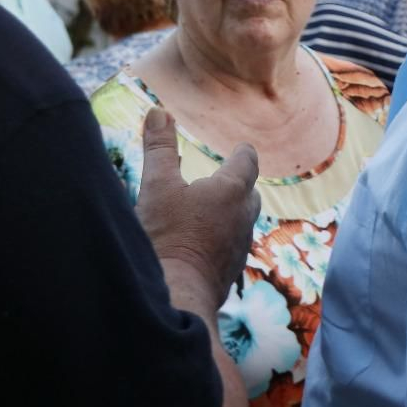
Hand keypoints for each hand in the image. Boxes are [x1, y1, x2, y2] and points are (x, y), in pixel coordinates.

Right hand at [136, 106, 259, 308]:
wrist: (177, 296)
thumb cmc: (168, 236)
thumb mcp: (157, 186)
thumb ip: (159, 148)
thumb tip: (158, 111)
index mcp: (231, 190)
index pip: (247, 161)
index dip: (242, 152)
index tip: (240, 148)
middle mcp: (243, 217)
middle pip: (249, 192)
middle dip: (238, 183)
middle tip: (222, 178)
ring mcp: (240, 247)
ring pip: (243, 221)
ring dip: (230, 212)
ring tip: (210, 210)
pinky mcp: (231, 271)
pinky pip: (232, 246)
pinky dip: (222, 238)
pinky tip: (202, 244)